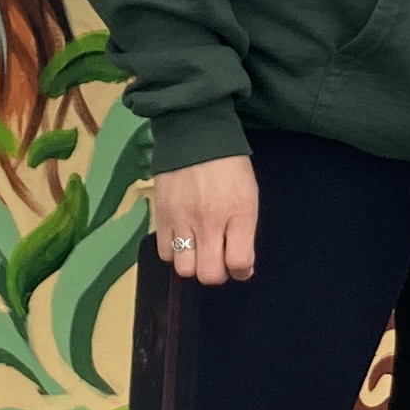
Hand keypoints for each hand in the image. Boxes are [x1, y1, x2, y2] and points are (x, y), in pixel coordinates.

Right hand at [150, 153, 257, 285]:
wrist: (194, 135)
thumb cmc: (229, 167)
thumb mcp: (248, 196)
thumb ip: (246, 232)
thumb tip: (241, 268)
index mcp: (238, 212)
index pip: (239, 263)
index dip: (242, 271)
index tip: (240, 265)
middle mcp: (209, 220)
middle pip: (209, 274)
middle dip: (216, 273)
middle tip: (218, 259)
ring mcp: (182, 219)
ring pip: (184, 269)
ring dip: (193, 265)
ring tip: (198, 249)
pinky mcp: (161, 216)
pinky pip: (164, 253)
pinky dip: (174, 252)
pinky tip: (182, 239)